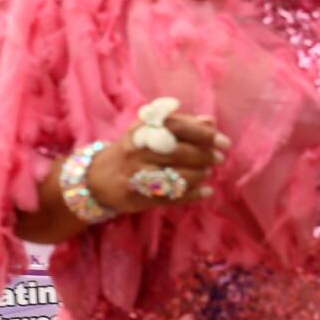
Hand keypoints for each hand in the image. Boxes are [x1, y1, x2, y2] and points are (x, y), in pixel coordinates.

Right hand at [85, 109, 226, 214]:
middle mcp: (136, 150)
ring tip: (206, 172)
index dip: (204, 134)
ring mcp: (136, 175)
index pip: (178, 126)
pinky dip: (193, 195)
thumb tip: (210, 122)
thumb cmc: (130, 150)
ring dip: (199, 175)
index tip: (223, 142)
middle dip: (205, 156)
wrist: (96, 178)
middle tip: (218, 159)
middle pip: (179, 153)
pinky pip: (172, 198)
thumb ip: (180, 124)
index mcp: (141, 130)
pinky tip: (205, 192)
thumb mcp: (148, 131)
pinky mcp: (138, 197)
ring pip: (176, 177)